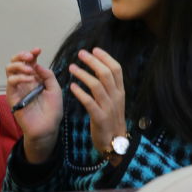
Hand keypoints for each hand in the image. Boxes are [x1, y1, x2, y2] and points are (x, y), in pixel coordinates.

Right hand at [5, 48, 63, 163]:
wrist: (48, 128)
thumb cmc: (53, 110)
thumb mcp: (55, 89)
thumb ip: (48, 75)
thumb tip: (37, 64)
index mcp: (35, 77)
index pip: (29, 61)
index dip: (32, 53)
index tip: (38, 50)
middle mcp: (24, 80)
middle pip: (15, 62)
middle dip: (21, 55)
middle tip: (30, 57)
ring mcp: (17, 88)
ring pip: (9, 69)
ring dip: (19, 66)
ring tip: (29, 70)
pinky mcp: (12, 96)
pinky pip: (11, 82)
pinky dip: (19, 78)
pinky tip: (30, 80)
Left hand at [68, 48, 126, 165]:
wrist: (115, 142)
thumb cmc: (111, 118)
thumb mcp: (114, 100)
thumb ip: (108, 86)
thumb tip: (99, 67)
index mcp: (120, 91)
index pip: (116, 69)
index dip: (105, 57)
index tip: (94, 49)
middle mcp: (116, 97)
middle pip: (106, 74)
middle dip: (93, 61)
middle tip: (80, 53)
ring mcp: (108, 107)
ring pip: (97, 86)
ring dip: (83, 74)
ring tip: (71, 67)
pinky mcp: (99, 118)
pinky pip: (89, 102)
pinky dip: (80, 93)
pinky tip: (72, 86)